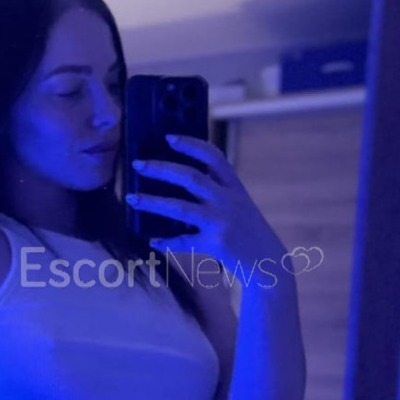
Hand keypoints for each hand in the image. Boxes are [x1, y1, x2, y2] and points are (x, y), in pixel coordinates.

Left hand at [127, 133, 284, 276]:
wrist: (267, 261)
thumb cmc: (247, 230)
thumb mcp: (239, 203)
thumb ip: (217, 190)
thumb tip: (178, 179)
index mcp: (234, 187)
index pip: (213, 157)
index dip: (191, 145)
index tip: (169, 137)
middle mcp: (227, 201)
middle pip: (190, 178)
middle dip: (161, 169)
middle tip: (138, 165)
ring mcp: (221, 222)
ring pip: (180, 208)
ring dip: (152, 203)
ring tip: (131, 199)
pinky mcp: (215, 244)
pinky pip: (184, 241)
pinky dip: (167, 242)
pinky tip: (153, 241)